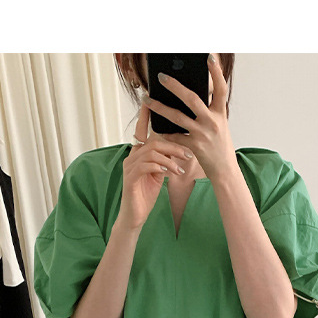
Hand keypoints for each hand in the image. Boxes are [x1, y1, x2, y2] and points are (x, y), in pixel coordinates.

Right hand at [117, 105, 192, 231]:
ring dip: (170, 157)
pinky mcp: (130, 178)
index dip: (146, 116)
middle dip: (172, 145)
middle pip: (152, 140)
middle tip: (188, 153)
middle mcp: (132, 157)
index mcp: (138, 153)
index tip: (153, 102)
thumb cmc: (147, 193)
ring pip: (151, 151)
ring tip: (182, 166)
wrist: (135, 215)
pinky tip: (170, 172)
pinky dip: (161, 166)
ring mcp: (129, 167)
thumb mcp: (159, 172)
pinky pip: (147, 165)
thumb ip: (165, 158)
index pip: (143, 130)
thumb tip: (182, 146)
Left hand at [142, 56, 237, 185]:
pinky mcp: (193, 146)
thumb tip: (188, 93)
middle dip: (175, 86)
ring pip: (177, 117)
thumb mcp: (219, 123)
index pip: (221, 88)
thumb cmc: (220, 144)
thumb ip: (208, 109)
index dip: (216, 72)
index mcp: (220, 113)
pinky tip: (154, 126)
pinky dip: (163, 131)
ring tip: (146, 99)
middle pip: (192, 99)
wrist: (225, 170)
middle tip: (161, 76)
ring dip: (159, 107)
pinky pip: (173, 136)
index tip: (209, 56)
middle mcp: (213, 121)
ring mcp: (203, 134)